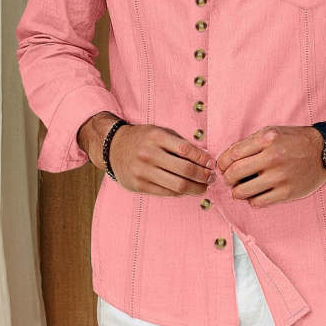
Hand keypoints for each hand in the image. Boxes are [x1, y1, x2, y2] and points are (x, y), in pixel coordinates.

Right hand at [80, 115, 216, 195]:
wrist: (114, 147)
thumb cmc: (143, 138)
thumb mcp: (160, 132)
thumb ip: (179, 143)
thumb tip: (204, 158)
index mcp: (156, 137)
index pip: (186, 150)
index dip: (202, 159)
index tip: (212, 164)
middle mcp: (149, 154)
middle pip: (184, 170)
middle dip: (203, 176)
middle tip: (212, 177)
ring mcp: (143, 171)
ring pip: (177, 185)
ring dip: (195, 188)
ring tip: (204, 186)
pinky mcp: (139, 185)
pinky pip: (166, 192)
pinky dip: (180, 192)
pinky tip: (188, 189)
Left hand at [216, 125, 325, 207]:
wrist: (324, 152)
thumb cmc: (296, 140)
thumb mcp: (272, 132)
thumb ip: (251, 143)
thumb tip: (228, 159)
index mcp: (267, 140)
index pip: (233, 154)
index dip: (222, 163)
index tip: (222, 167)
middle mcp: (272, 157)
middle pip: (235, 173)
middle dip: (227, 178)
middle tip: (229, 179)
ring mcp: (280, 177)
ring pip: (243, 191)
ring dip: (237, 192)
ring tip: (240, 189)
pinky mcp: (287, 192)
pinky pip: (258, 202)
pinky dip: (252, 200)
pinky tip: (255, 193)